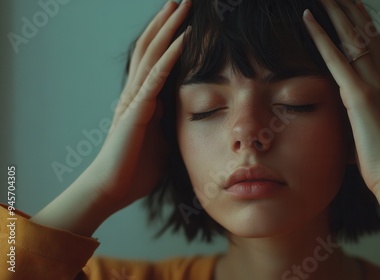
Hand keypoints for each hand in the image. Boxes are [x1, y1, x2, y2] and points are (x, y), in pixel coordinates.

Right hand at [91, 0, 190, 209]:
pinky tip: (182, 39)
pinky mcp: (136, 111)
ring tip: (181, 6)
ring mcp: (134, 99)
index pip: (155, 60)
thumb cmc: (135, 169)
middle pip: (151, 48)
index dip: (167, 38)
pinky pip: (154, 78)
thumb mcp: (159, 140)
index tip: (183, 20)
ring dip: (168, 29)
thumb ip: (165, 121)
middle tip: (182, 1)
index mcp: (142, 99)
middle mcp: (135, 92)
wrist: (112, 189)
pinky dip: (170, 57)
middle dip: (166, 22)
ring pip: (151, 55)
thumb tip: (174, 109)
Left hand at [303, 0, 379, 196]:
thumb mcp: (369, 132)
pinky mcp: (360, 96)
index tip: (353, 8)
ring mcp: (374, 85)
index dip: (364, 24)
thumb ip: (356, 120)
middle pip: (365, 34)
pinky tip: (309, 19)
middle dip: (349, 10)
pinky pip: (336, 58)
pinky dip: (321, 36)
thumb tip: (344, 124)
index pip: (375, 45)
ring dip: (335, 13)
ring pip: (352, 38)